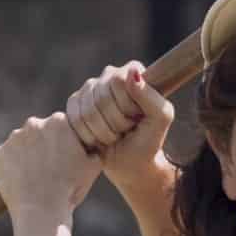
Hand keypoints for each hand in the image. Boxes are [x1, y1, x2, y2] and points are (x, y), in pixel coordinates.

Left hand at [0, 112, 99, 219]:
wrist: (41, 211)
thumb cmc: (70, 189)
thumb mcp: (93, 166)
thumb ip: (94, 146)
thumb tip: (94, 142)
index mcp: (59, 122)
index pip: (61, 126)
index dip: (64, 142)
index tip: (65, 156)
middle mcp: (34, 124)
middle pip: (40, 131)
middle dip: (44, 144)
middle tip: (50, 167)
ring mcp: (14, 138)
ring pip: (22, 143)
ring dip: (28, 153)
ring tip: (36, 176)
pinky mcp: (0, 153)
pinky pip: (8, 156)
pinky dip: (13, 165)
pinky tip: (23, 179)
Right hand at [65, 63, 176, 200]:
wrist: (131, 164)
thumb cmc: (149, 140)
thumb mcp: (161, 119)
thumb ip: (150, 96)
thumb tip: (132, 73)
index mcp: (133, 71)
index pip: (118, 80)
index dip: (126, 105)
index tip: (137, 117)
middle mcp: (109, 76)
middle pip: (101, 96)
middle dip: (116, 121)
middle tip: (127, 129)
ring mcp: (90, 90)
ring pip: (87, 110)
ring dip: (103, 132)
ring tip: (115, 135)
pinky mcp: (75, 105)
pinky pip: (74, 118)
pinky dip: (88, 135)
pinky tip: (99, 139)